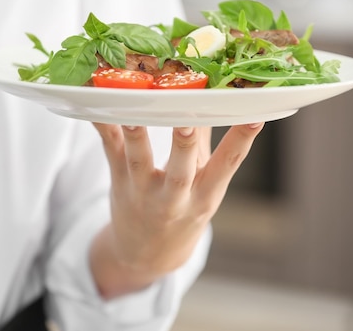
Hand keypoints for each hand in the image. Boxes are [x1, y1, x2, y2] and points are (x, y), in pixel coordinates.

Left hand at [90, 123, 263, 298]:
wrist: (146, 254)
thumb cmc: (184, 210)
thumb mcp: (204, 186)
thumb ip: (206, 142)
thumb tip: (216, 97)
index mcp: (205, 195)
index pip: (228, 165)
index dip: (242, 140)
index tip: (256, 115)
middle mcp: (175, 197)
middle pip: (181, 170)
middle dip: (185, 144)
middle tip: (188, 119)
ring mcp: (143, 190)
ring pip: (139, 160)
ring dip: (137, 135)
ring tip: (134, 109)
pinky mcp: (119, 181)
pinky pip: (110, 150)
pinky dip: (104, 128)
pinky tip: (97, 107)